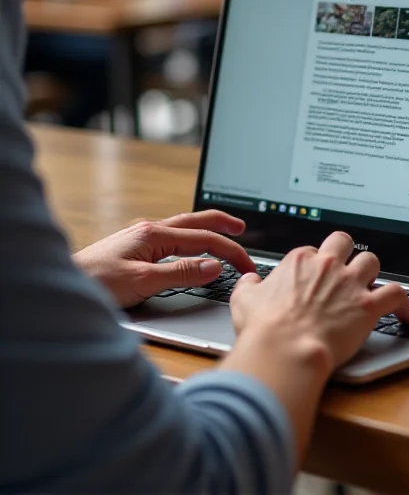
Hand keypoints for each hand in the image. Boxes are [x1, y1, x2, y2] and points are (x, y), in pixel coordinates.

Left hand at [73, 211, 254, 307]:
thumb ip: (182, 273)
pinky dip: (188, 238)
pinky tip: (187, 245)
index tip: (246, 264)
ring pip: (182, 228)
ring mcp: (139, 238)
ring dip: (204, 229)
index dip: (229, 251)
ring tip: (221, 232)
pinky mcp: (133, 248)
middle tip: (242, 229)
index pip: (203, 239)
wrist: (61, 287)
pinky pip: (170, 238)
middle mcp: (148, 230)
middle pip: (194, 222)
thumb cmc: (96, 284)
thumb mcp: (144, 282)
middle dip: (220, 224)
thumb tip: (214, 266)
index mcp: (154, 234)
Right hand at [230, 231, 408, 374]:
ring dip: (370, 272)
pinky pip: (396, 293)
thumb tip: (250, 281)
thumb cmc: (264, 328)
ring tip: (369, 284)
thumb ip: (248, 285)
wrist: (285, 350)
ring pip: (371, 261)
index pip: (312, 251)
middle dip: (345, 252)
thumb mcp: (243, 299)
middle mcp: (327, 266)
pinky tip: (404, 312)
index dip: (313, 265)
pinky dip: (402, 302)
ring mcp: (350, 284)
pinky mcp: (368, 306)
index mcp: (299, 261)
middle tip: (344, 268)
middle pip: (344, 242)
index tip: (314, 278)